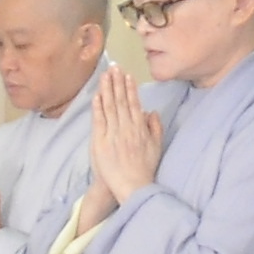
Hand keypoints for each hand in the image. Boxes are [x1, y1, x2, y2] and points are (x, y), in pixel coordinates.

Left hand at [83, 63, 163, 214]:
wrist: (131, 186)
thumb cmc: (144, 168)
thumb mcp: (156, 145)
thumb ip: (155, 127)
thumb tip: (151, 111)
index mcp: (140, 128)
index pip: (134, 103)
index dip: (130, 88)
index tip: (127, 75)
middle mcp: (127, 128)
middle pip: (121, 101)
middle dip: (117, 83)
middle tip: (114, 67)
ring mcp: (114, 135)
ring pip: (110, 108)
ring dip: (107, 90)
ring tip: (105, 75)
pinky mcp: (101, 143)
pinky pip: (99, 121)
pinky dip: (98, 107)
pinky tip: (97, 95)